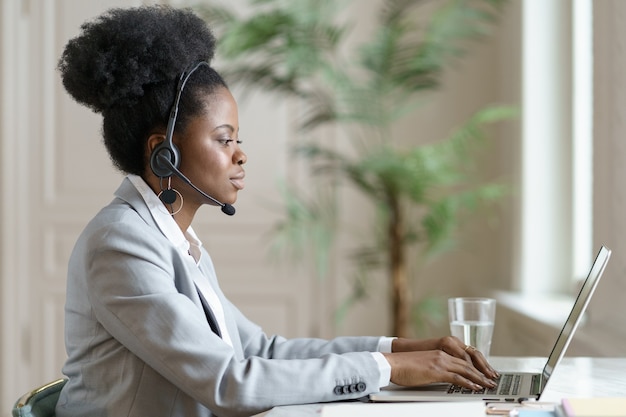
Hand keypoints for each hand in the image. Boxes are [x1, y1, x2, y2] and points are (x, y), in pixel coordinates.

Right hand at [382, 349, 496, 389]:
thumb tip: (444, 378)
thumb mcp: (424, 365)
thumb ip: (436, 369)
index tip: (484, 374)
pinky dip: (468, 382)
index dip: (476, 367)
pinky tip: (474, 387)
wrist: (393, 363)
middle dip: (482, 373)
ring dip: (479, 378)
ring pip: (466, 369)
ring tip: (488, 385)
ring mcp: (440, 361)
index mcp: (440, 353)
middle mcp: (442, 355)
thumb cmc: (404, 366)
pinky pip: (456, 376)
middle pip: (468, 363)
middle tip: (491, 380)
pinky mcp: (436, 370)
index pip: (463, 359)